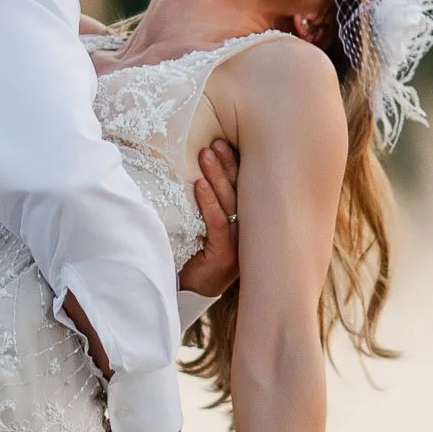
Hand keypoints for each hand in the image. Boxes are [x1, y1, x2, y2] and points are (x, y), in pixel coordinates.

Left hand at [176, 140, 239, 298]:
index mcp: (246, 221)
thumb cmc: (192, 252)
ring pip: (229, 203)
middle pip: (240, 191)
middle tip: (216, 142)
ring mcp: (239, 244)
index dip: (237, 165)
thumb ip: (207, 201)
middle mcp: (248, 231)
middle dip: (228, 164)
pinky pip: (217, 223)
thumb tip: (196, 165)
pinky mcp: (225, 256)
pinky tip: (199, 185)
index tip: (227, 142)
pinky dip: (208, 202)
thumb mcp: (201, 223)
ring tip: (206, 154)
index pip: (244, 188)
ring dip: (217, 176)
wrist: (184, 289)